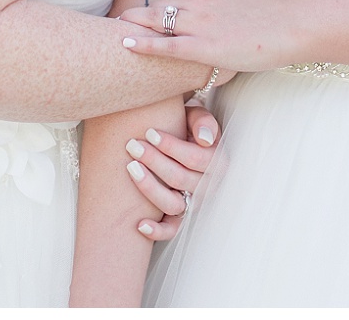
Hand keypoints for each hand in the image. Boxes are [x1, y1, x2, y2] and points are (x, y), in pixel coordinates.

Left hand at [118, 0, 291, 71]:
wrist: (288, 27)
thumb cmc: (267, 10)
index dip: (151, 8)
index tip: (133, 14)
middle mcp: (198, 1)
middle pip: (157, 9)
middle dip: (133, 16)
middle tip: (111, 22)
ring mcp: (199, 24)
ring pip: (157, 23)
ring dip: (133, 27)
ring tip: (109, 32)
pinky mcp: (203, 46)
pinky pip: (166, 45)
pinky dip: (143, 44)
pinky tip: (125, 44)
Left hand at [126, 109, 220, 242]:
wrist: (179, 143)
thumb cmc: (186, 128)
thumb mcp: (197, 118)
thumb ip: (203, 121)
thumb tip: (205, 140)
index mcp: (217, 161)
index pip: (194, 158)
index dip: (171, 146)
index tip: (149, 132)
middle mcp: (208, 185)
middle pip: (180, 178)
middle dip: (154, 161)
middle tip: (132, 145)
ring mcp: (193, 203)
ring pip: (173, 204)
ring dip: (150, 188)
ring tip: (131, 168)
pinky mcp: (179, 217)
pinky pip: (171, 230)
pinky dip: (157, 231)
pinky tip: (140, 224)